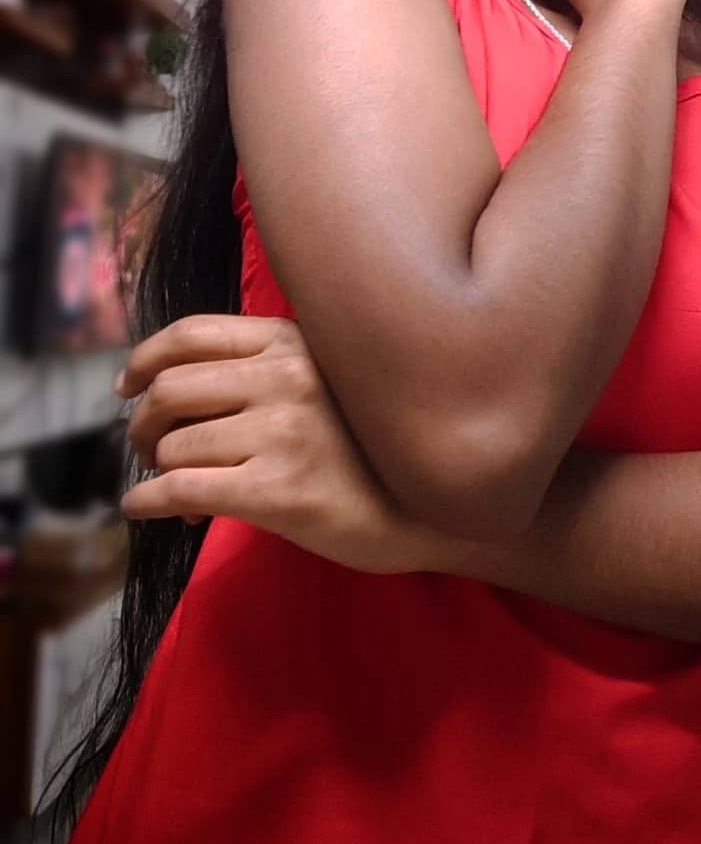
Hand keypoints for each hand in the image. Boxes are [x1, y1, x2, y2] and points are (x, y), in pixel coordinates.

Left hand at [117, 315, 467, 575]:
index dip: (145, 358)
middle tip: (148, 447)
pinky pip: (180, 490)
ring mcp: (282, 434)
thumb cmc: (372, 448)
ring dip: (157, 469)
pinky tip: (147, 509)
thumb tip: (173, 385)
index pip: (193, 334)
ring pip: (174, 446)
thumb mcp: (328, 380)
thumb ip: (268, 368)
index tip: (128, 385)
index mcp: (294, 343)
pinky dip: (148, 501)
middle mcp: (286, 378)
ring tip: (176, 484)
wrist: (430, 510)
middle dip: (145, 423)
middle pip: (171, 389)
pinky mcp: (277, 490)